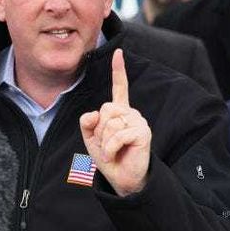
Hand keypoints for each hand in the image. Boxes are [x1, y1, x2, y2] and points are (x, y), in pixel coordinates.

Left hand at [79, 49, 151, 195]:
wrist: (122, 178)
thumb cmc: (109, 157)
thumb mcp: (91, 139)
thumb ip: (87, 124)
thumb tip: (92, 114)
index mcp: (119, 111)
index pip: (119, 87)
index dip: (118, 70)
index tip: (118, 52)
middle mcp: (130, 113)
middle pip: (105, 109)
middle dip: (98, 129)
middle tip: (106, 144)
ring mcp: (138, 121)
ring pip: (109, 122)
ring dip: (104, 141)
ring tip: (112, 151)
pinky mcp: (142, 132)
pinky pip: (117, 135)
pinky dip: (110, 148)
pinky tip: (115, 154)